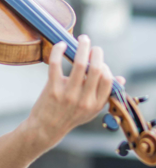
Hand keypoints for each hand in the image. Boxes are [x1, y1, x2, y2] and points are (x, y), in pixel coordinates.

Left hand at [28, 35, 119, 149]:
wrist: (46, 129)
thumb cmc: (70, 116)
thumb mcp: (91, 110)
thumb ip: (105, 95)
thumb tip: (121, 78)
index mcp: (96, 104)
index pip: (108, 80)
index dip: (104, 65)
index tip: (97, 59)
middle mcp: (84, 100)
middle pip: (96, 69)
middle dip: (96, 51)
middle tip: (90, 43)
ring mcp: (68, 95)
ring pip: (79, 64)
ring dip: (81, 47)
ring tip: (82, 39)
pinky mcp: (52, 89)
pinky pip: (56, 64)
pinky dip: (58, 51)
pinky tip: (60, 45)